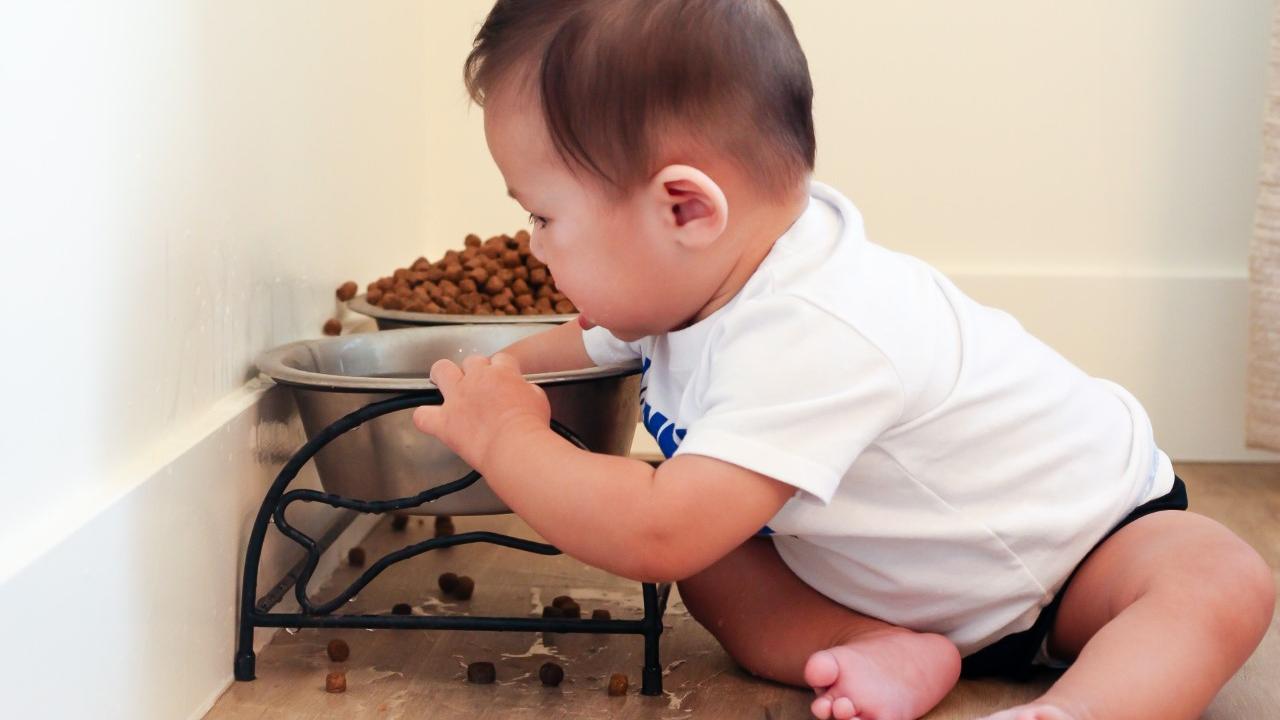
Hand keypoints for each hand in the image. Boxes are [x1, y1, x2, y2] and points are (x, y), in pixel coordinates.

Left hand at [411, 353, 551, 470]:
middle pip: (471, 361)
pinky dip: (425, 416)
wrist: (515, 447)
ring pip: (441, 370)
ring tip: (444, 382)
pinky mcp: (444, 421)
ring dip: (443, 375)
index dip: (501, 369)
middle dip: (474, 371)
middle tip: (478, 385)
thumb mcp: (538, 398)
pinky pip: (423, 415)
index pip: (500, 359)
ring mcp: (457, 398)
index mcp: (501, 373)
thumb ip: (525, 389)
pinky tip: (430, 419)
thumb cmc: (530, 427)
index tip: (502, 378)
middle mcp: (476, 379)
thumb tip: (522, 392)